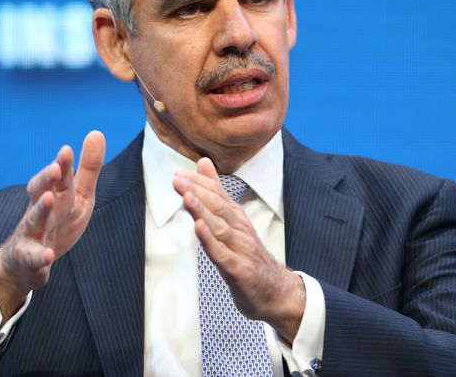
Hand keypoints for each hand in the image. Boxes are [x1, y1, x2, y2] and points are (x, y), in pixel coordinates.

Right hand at [0, 130, 105, 319]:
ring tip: (49, 199)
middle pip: (41, 192)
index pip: (57, 177)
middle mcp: (40, 209)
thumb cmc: (57, 221)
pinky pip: (33, 257)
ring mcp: (32, 233)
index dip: (62, 164)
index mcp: (54, 193)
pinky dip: (40, 256)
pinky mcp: (29, 257)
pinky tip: (48, 255)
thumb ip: (88, 168)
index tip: (67, 151)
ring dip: (41, 209)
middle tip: (54, 168)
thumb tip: (97, 133)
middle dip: (46, 180)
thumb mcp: (77, 195)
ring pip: (34, 220)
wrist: (25, 262)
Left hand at [173, 157, 305, 342]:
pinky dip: (210, 240)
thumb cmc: (249, 256)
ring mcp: (241, 249)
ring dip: (203, 211)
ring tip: (187, 196)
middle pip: (217, 206)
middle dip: (197, 191)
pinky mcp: (240, 269)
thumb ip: (216, 192)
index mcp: (236, 218)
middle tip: (178, 179)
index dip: (198, 183)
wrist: (276, 292)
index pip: (217, 194)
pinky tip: (199, 228)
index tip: (179, 173)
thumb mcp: (233, 222)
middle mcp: (239, 229)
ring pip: (219, 227)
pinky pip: (222, 253)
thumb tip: (203, 163)